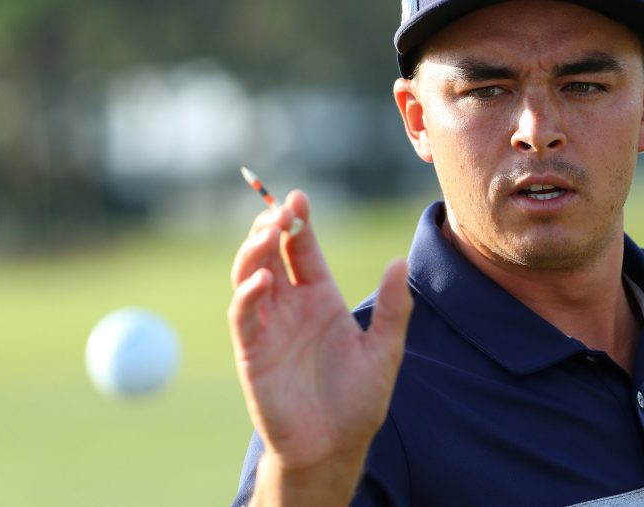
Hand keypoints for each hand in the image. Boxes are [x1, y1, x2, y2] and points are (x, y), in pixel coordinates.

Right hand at [228, 190, 412, 496]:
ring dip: (254, 251)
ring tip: (267, 231)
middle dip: (271, 228)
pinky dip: (247, 294)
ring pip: (250, 276)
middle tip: (280, 209)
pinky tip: (261, 279)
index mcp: (320, 297)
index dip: (298, 222)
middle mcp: (290, 306)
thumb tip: (399, 260)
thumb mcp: (384, 350)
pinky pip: (243, 315)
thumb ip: (392, 307)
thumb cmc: (359, 400)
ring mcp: (268, 326)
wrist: (334, 446)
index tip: (299, 197)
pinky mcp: (252, 351)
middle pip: (271, 254)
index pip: (302, 249)